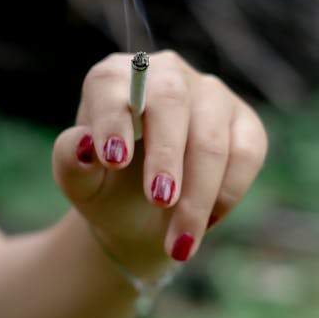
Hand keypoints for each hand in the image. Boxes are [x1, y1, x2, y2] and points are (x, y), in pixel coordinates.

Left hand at [52, 51, 267, 272]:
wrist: (146, 211)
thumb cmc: (108, 187)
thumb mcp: (81, 184)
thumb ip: (72, 163)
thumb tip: (86, 146)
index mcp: (114, 79)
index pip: (112, 84)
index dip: (113, 120)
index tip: (113, 161)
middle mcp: (165, 75)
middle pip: (171, 101)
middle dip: (166, 156)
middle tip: (159, 201)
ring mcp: (210, 95)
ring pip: (211, 138)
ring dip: (198, 196)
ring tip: (179, 242)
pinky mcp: (244, 122)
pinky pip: (247, 154)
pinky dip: (228, 194)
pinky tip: (207, 222)